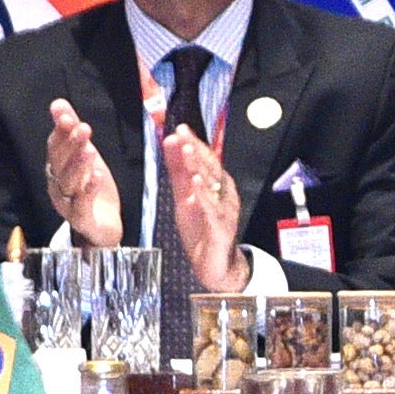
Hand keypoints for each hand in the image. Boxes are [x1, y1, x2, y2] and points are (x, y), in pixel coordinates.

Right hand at [42, 100, 127, 247]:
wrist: (103, 225)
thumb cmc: (91, 188)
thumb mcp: (86, 155)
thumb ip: (71, 131)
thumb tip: (58, 102)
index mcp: (57, 169)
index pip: (55, 147)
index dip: (60, 131)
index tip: (66, 115)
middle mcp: (57, 185)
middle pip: (60, 163)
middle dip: (71, 145)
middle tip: (84, 128)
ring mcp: (67, 203)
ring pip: (69, 183)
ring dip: (78, 165)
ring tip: (90, 151)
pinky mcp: (81, 219)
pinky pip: (82, 205)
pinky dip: (89, 190)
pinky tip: (98, 177)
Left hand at [153, 126, 242, 292]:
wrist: (216, 265)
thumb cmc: (202, 230)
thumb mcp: (184, 196)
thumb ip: (178, 171)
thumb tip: (170, 142)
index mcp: (215, 184)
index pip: (204, 158)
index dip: (192, 142)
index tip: (179, 128)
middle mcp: (223, 193)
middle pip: (210, 166)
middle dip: (195, 148)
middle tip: (182, 134)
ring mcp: (224, 209)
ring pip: (213, 183)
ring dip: (200, 166)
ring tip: (188, 150)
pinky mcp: (220, 226)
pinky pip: (212, 208)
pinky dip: (204, 195)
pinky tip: (196, 183)